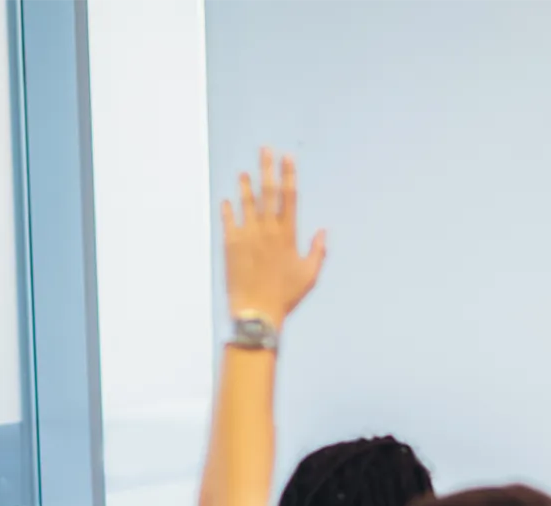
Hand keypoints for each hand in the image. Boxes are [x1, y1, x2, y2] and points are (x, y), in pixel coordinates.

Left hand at [221, 147, 326, 327]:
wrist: (256, 311)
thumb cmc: (286, 296)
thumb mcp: (310, 275)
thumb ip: (317, 251)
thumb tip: (323, 231)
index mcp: (288, 235)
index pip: (290, 197)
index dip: (289, 175)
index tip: (288, 158)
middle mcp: (267, 231)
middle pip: (268, 193)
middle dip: (268, 169)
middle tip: (265, 150)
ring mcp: (247, 236)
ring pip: (246, 203)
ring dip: (245, 185)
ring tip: (244, 172)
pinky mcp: (230, 245)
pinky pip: (228, 221)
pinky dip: (228, 209)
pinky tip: (227, 199)